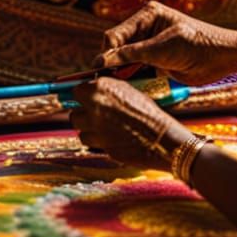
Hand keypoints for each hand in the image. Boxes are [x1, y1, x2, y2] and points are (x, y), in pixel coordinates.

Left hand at [69, 77, 187, 168]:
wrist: (161, 137)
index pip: (76, 91)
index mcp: (100, 89)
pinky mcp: (101, 147)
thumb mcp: (129, 90)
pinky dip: (98, 141)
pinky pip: (93, 143)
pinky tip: (111, 137)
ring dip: (89, 129)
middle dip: (83, 114)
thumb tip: (95, 91)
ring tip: (102, 127)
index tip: (87, 98)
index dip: (83, 95)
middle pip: (75, 113)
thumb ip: (108, 90)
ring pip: (81, 131)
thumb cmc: (149, 111)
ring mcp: (96, 130)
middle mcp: (94, 108)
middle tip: (94, 114)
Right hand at [96, 1, 236, 84]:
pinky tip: (128, 88)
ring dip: (120, 74)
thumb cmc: (198, 45)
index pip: (115, 35)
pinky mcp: (156, 60)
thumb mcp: (163, 48)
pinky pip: (136, 70)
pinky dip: (131, 78)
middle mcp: (145, 27)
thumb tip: (102, 60)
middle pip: (117, 48)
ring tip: (115, 88)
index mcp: (147, 15)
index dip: (106, 54)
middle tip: (104, 84)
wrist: (224, 57)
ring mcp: (150, 44)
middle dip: (111, 65)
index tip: (98, 73)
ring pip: (124, 61)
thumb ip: (132, 54)